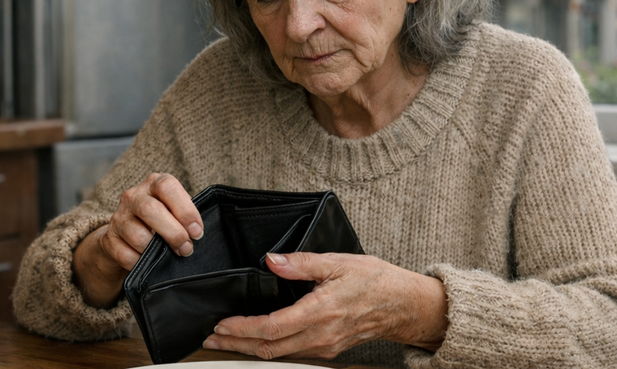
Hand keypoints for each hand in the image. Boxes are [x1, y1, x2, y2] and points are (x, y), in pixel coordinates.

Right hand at [72, 173, 203, 307]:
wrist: (125, 236)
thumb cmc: (160, 220)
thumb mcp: (173, 210)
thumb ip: (184, 216)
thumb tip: (197, 234)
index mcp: (153, 184)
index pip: (167, 188)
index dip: (185, 210)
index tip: (197, 231)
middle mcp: (133, 197)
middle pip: (150, 210)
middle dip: (173, 233)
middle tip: (187, 248)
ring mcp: (118, 217)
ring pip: (138, 236)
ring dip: (157, 250)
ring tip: (169, 255)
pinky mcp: (108, 239)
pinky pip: (126, 255)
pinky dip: (141, 262)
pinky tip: (149, 262)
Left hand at [202, 252, 447, 359]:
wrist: (405, 305)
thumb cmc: (377, 281)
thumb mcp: (339, 262)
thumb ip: (302, 263)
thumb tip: (272, 261)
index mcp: (321, 312)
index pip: (271, 328)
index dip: (242, 329)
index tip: (222, 324)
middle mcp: (321, 336)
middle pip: (268, 348)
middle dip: (236, 344)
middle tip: (212, 338)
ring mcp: (324, 347)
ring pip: (279, 355)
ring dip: (250, 349)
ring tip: (227, 340)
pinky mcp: (328, 350)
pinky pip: (292, 354)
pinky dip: (269, 349)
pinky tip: (258, 341)